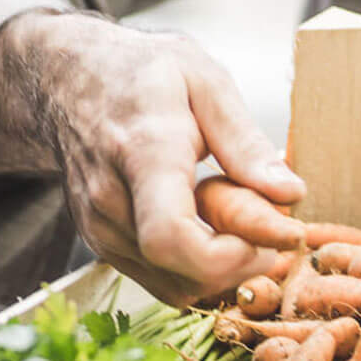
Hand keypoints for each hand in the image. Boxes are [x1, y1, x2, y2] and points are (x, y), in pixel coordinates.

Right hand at [0, 9, 301, 303]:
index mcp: (144, 152)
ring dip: (219, 269)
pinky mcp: (99, 244)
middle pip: (181, 272)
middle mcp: (111, 199)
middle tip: (269, 227)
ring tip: (231, 217)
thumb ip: (245, 142)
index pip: (170, 237)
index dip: (226, 258)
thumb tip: (290, 193)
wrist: (69, 81)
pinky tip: (204, 226)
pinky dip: (195, 269)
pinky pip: (159, 281)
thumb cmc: (142, 73)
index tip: (269, 238)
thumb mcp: (205, 82)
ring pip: (174, 287)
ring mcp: (99, 227)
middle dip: (240, 266)